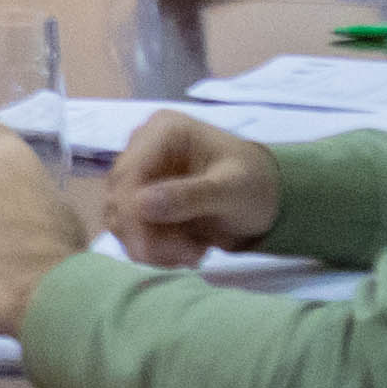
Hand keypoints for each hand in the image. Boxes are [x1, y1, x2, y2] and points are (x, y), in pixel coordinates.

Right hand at [99, 110, 283, 265]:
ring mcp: (141, 173)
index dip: (131, 215)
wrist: (267, 198)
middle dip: (147, 235)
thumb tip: (141, 204)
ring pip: (121, 219)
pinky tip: (188, 250)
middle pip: (119, 198)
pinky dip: (156, 249)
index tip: (147, 251)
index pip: (129, 174)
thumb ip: (190, 195)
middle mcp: (143, 147)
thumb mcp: (233, 190)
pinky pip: (131, 230)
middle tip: (189, 256)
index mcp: (164, 131)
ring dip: (153, 246)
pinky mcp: (141, 198)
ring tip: (194, 253)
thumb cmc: (255, 184)